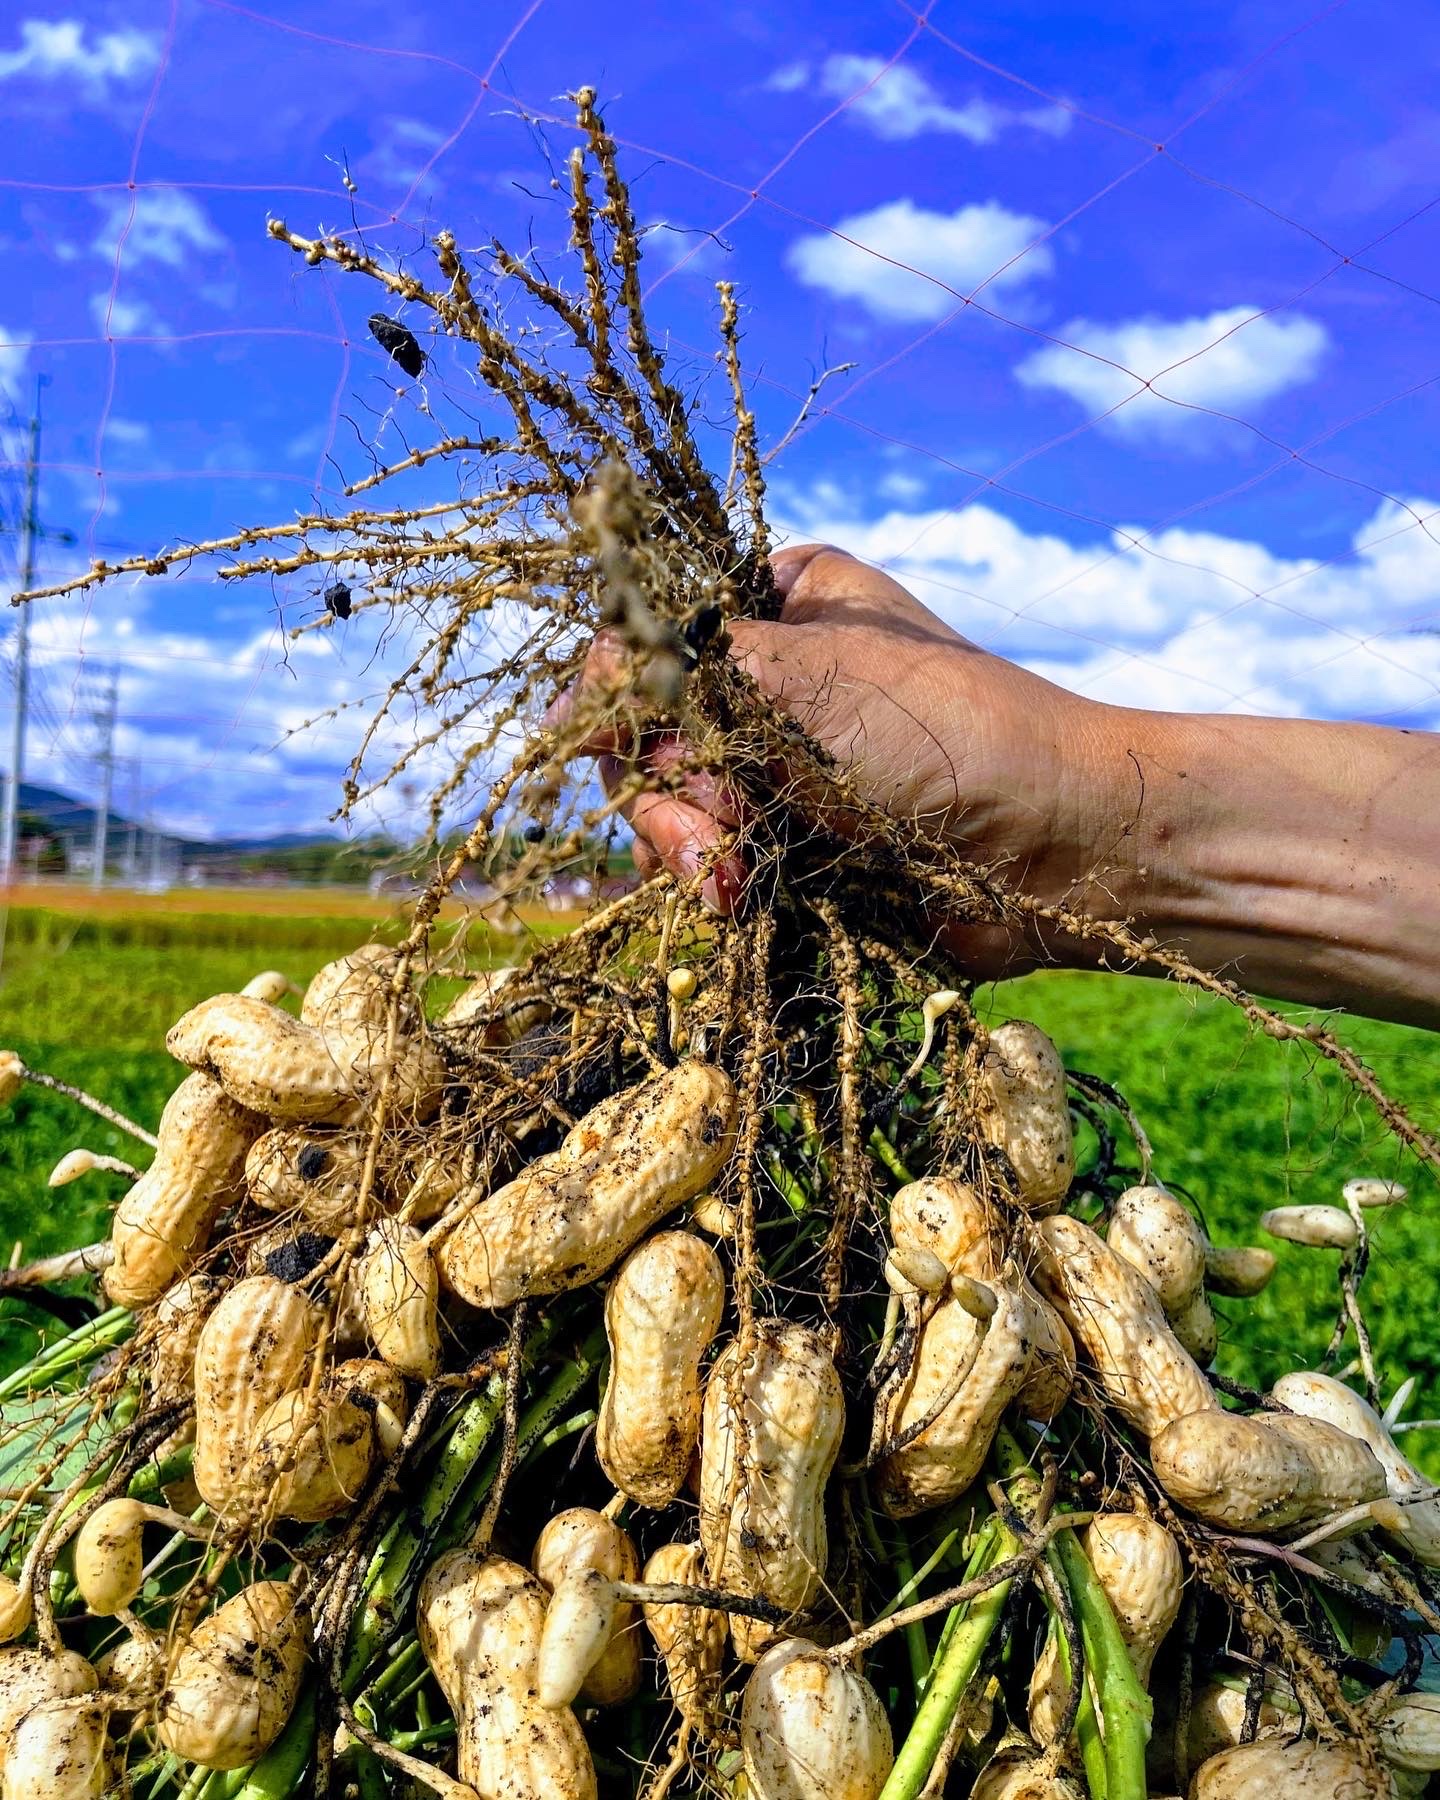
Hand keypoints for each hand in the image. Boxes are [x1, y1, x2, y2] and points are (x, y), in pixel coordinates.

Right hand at [563, 544, 1119, 977]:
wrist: (1055, 850)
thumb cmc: (942, 733)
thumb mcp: (796, 674)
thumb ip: (673, 668)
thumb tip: (571, 690)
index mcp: (776, 608)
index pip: (645, 640)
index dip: (624, 699)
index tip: (636, 743)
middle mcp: (772, 683)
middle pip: (648, 734)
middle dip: (667, 791)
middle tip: (715, 824)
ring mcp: (782, 770)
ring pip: (671, 810)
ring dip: (688, 848)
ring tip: (735, 875)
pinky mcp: (795, 847)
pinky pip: (712, 867)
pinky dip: (716, 886)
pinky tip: (744, 900)